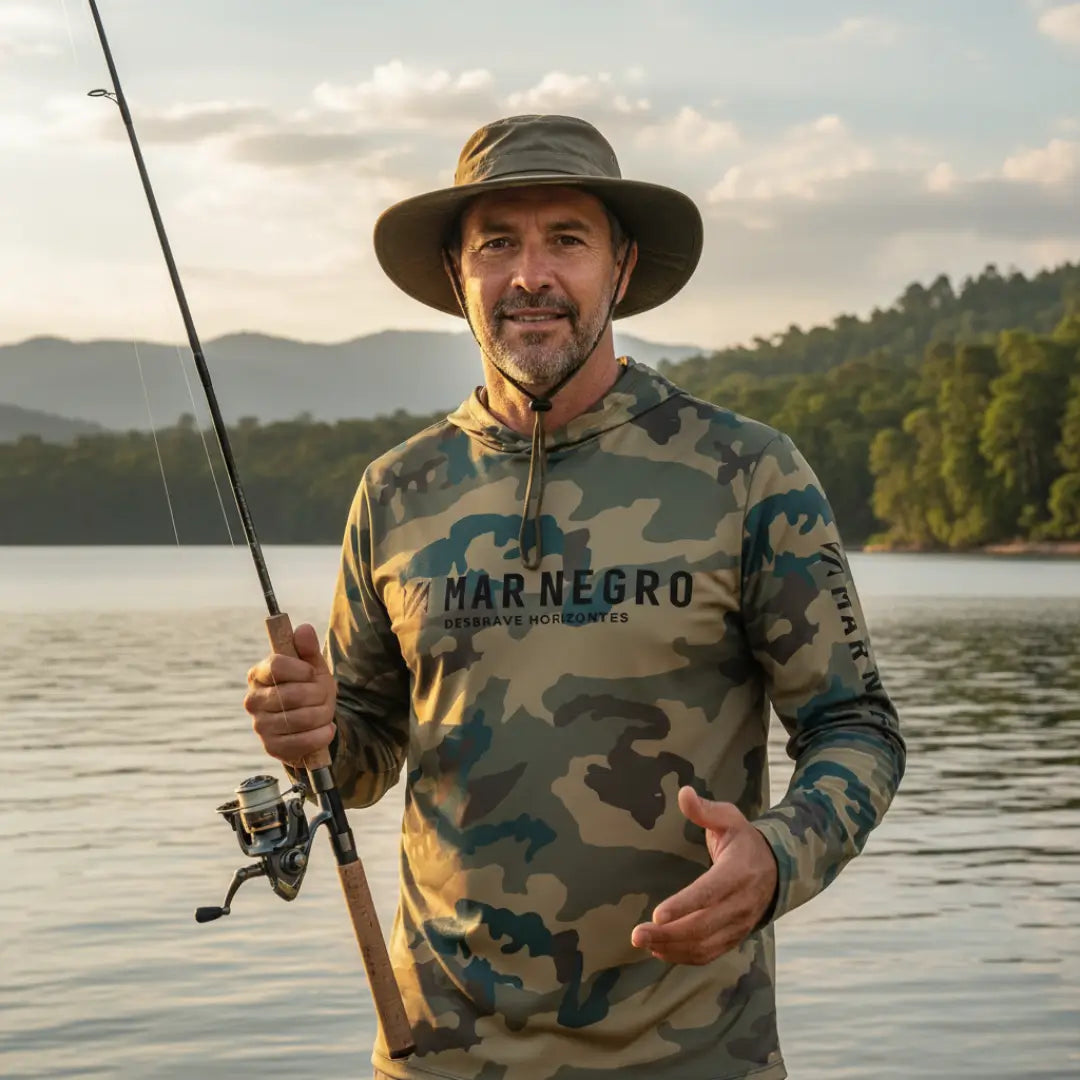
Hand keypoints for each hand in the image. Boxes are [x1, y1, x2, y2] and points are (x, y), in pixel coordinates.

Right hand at [243, 622, 336, 765]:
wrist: (312, 722)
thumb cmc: (309, 688)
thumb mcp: (312, 667)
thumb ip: (308, 648)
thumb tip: (304, 629)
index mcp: (259, 674)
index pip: (276, 666)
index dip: (301, 669)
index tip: (312, 673)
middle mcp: (253, 700)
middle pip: (292, 694)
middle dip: (317, 695)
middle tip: (323, 695)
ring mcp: (260, 725)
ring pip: (300, 719)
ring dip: (322, 715)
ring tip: (325, 712)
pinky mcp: (271, 747)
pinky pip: (302, 742)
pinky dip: (321, 735)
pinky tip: (326, 729)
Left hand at [630, 786, 777, 964]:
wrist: (777, 869)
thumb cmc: (744, 840)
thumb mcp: (729, 818)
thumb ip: (705, 810)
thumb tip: (683, 792)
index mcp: (739, 872)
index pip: (710, 892)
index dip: (684, 905)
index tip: (657, 914)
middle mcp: (741, 903)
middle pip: (703, 925)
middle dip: (669, 933)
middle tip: (637, 934)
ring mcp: (739, 924)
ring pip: (705, 944)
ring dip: (672, 948)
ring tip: (643, 942)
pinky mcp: (735, 937)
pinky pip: (709, 953)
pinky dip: (684, 957)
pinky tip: (660, 951)